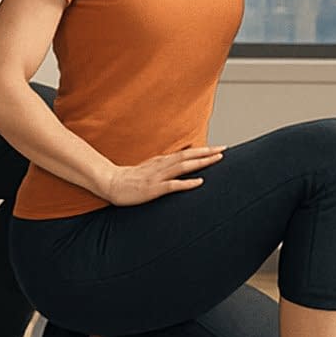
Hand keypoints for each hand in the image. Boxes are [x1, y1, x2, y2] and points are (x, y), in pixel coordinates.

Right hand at [104, 146, 224, 206]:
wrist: (111, 183)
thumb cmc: (130, 178)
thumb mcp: (150, 167)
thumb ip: (165, 164)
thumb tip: (179, 159)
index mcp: (162, 161)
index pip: (186, 153)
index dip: (203, 150)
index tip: (219, 148)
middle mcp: (162, 165)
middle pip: (188, 156)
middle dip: (207, 153)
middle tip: (224, 149)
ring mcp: (158, 176)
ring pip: (183, 166)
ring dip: (201, 162)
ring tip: (216, 159)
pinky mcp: (154, 188)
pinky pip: (173, 185)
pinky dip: (187, 182)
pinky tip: (199, 182)